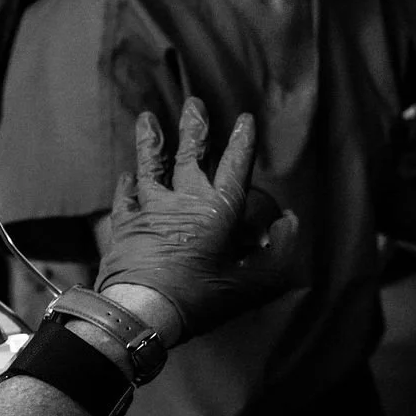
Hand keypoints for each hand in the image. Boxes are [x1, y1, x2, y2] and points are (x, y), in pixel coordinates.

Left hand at [95, 99, 299, 346]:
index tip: (245, 119)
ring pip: (151, 165)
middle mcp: (184, 200)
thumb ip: (279, 252)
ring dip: (150, 140)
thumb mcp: (252, 283)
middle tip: (194, 104)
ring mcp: (150, 208)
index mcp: (218, 210)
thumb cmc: (199, 298)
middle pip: (190, 153)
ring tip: (147, 118)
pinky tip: (127, 173)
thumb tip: (289, 222)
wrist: (140, 311)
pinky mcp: (125, 223)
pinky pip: (126, 195)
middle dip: (195, 127)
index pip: (235, 165)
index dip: (242, 141)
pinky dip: (127, 182)